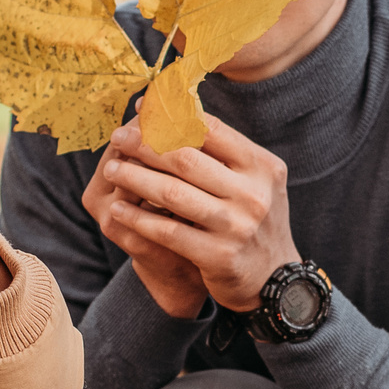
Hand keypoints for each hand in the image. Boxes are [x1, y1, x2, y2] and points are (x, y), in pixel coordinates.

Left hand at [85, 117, 297, 314]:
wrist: (275, 279)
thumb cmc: (253, 219)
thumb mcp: (253, 181)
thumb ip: (221, 151)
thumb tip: (171, 109)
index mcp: (262, 167)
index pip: (211, 130)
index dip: (170, 117)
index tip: (140, 112)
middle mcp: (253, 194)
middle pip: (186, 159)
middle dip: (145, 145)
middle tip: (118, 138)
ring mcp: (236, 227)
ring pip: (172, 193)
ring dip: (134, 178)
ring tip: (112, 169)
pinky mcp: (218, 256)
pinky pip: (167, 231)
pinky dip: (138, 217)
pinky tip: (119, 208)